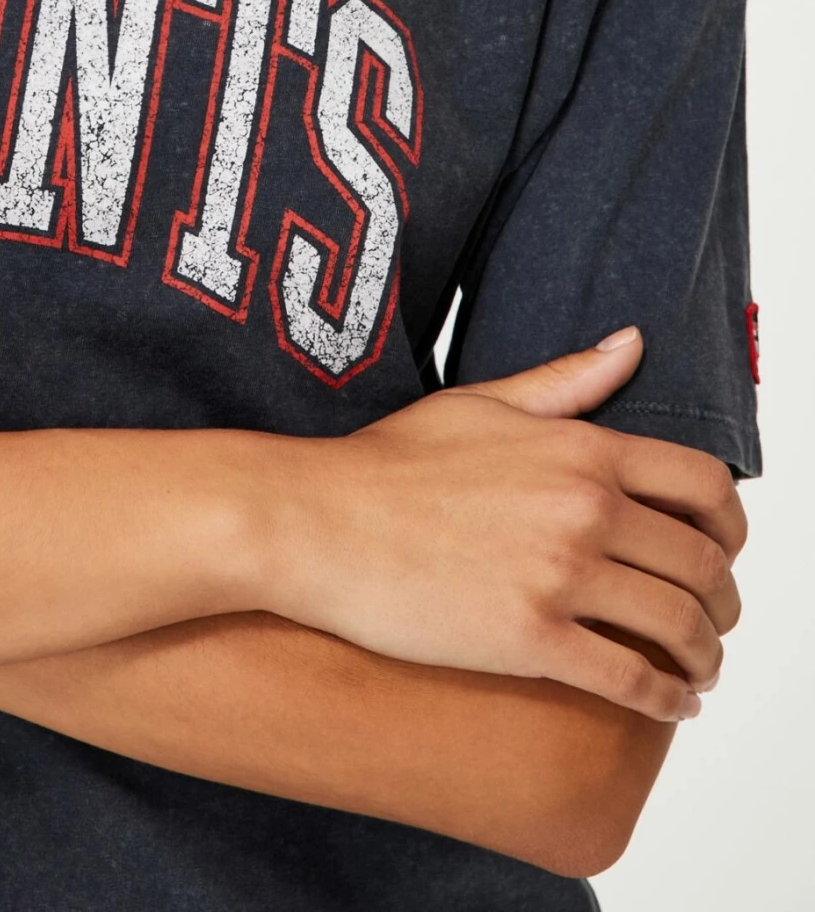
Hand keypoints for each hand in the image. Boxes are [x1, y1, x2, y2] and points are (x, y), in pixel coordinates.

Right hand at [257, 333, 744, 724]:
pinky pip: (631, 681)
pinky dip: (666, 701)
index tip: (724, 552)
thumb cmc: (387, 464)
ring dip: (704, 658)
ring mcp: (559, 574)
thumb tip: (632, 344)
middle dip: (723, 601)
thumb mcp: (481, 402)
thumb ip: (566, 380)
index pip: (704, 486)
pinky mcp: (530, 638)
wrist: (317, 521)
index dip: (732, 527)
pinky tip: (668, 706)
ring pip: (679, 627)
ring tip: (696, 672)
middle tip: (714, 621)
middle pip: (704, 564)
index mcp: (580, 449)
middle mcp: (583, 507)